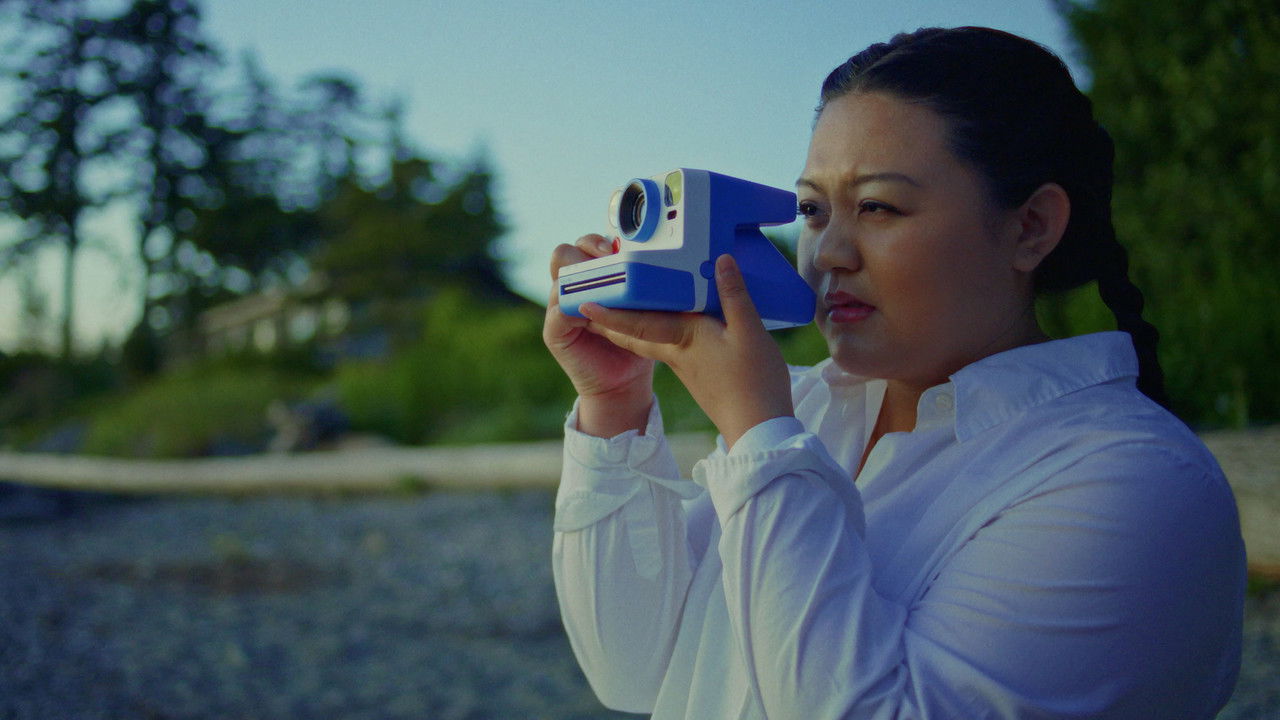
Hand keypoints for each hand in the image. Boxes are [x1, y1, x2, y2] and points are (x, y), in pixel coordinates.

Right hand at [543, 235, 655, 436]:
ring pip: (558, 277)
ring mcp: (558, 308)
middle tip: (609, 259)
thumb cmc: (639, 341)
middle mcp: (571, 288)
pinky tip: (594, 312)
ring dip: (582, 278)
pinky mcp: (554, 331)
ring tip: (605, 287)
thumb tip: (665, 256)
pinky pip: (558, 311)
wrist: (625, 382)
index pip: (585, 245)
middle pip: (564, 253)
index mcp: (591, 278)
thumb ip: (643, 283)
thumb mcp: (643, 307)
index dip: (598, 242)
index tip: (618, 248)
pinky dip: (574, 307)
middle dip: (586, 250)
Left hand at [579, 254, 793, 447]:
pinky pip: (667, 345)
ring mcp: (684, 365)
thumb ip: (734, 295)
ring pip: (648, 339)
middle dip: (611, 318)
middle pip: (635, 332)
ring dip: (630, 324)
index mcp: (682, 339)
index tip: (582, 303)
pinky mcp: (695, 372)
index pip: (637, 322)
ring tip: (619, 305)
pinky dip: (655, 331)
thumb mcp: (750, 332)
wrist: (756, 429)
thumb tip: (721, 260)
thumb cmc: (753, 382)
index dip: (609, 313)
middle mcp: (675, 352)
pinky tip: (665, 322)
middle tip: (591, 300)